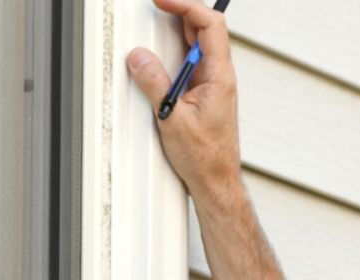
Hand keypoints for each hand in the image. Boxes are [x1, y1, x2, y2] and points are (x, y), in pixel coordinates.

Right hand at [126, 0, 243, 203]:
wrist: (215, 182)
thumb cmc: (204, 158)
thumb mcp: (172, 119)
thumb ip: (155, 85)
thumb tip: (140, 58)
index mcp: (219, 76)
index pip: (209, 24)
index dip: (186, 5)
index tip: (163, 0)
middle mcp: (219, 75)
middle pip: (205, 28)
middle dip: (181, 10)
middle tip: (158, 4)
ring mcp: (213, 83)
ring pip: (199, 43)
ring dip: (179, 29)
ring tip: (158, 22)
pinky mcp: (204, 93)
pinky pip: (193, 61)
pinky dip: (178, 51)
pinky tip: (164, 53)